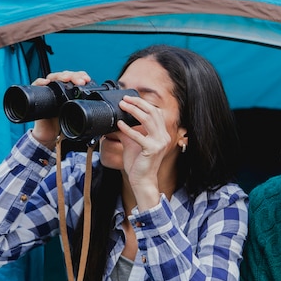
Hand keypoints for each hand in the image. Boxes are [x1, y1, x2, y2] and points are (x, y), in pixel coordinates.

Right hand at [30, 70, 90, 147]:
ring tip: (66, 78)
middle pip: (65, 75)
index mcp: (69, 90)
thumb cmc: (62, 122)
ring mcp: (48, 90)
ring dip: (60, 76)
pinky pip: (37, 84)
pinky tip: (47, 82)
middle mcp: (59, 88)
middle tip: (80, 80)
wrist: (49, 133)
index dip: (81, 76)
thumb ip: (85, 111)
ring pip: (53, 77)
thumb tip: (100, 111)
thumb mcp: (76, 115)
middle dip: (74, 76)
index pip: (75, 77)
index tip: (87, 79)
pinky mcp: (38, 94)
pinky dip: (41, 82)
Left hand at [116, 94, 172, 209]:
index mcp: (162, 134)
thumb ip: (127, 132)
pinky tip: (119, 125)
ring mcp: (159, 143)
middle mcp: (163, 137)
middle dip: (138, 103)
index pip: (155, 113)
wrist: (142, 181)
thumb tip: (117, 122)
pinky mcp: (151, 150)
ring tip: (122, 106)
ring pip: (148, 120)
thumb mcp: (132, 144)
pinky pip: (139, 136)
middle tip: (125, 99)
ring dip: (134, 110)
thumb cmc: (139, 165)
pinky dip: (128, 129)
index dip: (143, 103)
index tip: (130, 99)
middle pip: (153, 112)